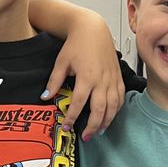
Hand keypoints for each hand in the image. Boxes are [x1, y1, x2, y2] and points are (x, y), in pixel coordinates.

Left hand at [43, 20, 123, 139]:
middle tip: (85, 137)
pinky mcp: (118, 78)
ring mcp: (112, 80)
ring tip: (97, 131)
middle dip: (92, 126)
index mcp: (87, 77)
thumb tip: (46, 97)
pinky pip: (120, 98)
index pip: (79, 104)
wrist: (93, 29)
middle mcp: (102, 81)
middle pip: (100, 110)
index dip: (72, 118)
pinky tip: (109, 117)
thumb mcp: (61, 62)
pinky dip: (116, 110)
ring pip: (113, 107)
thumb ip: (54, 81)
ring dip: (106, 122)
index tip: (66, 127)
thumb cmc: (77, 44)